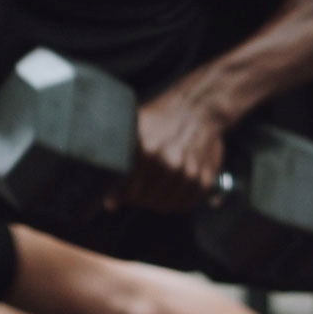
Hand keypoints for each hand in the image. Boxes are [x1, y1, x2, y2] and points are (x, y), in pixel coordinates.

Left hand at [118, 85, 227, 213]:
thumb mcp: (135, 128)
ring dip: (158, 200)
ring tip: (155, 186)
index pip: (128, 192)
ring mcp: (189, 172)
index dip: (121, 195)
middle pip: (146, 201)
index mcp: (147, 150)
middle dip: (139, 197)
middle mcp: (169, 163)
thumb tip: (108, 197)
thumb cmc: (162, 118)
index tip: (120, 191)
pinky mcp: (204, 178)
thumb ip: (118, 159)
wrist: (198, 107)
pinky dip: (177, 201)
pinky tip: (171, 188)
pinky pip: (185, 204)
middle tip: (139, 186)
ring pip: (166, 205)